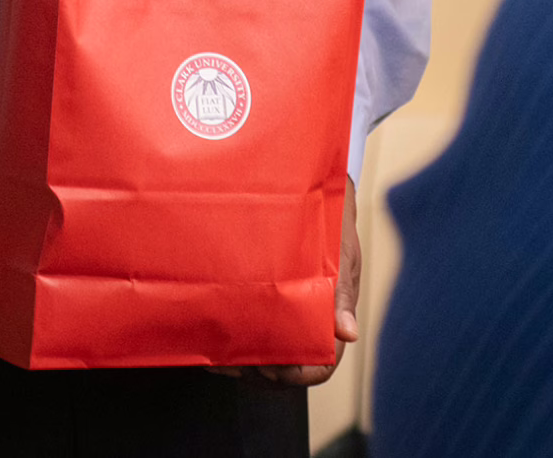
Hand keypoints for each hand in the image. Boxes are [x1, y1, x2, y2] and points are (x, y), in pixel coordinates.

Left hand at [216, 176, 360, 388]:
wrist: (312, 179)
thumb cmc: (331, 215)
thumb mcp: (341, 249)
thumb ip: (341, 289)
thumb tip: (348, 333)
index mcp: (331, 313)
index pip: (319, 365)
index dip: (295, 372)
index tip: (268, 365)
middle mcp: (305, 317)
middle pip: (283, 364)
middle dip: (255, 366)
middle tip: (223, 356)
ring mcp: (282, 307)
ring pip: (260, 348)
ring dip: (235, 351)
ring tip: (207, 342)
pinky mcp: (259, 293)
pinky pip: (243, 324)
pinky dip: (226, 329)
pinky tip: (204, 322)